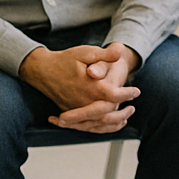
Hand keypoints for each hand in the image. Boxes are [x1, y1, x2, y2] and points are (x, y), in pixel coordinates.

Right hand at [20, 44, 139, 133]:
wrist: (42, 70)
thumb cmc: (64, 60)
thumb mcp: (86, 52)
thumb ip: (105, 54)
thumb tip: (120, 50)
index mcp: (90, 87)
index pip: (114, 95)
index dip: (127, 94)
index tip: (136, 91)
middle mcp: (83, 101)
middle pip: (108, 114)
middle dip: (123, 112)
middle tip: (132, 107)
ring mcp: (76, 109)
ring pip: (98, 124)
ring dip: (114, 123)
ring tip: (125, 118)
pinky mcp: (71, 113)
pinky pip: (88, 126)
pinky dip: (101, 128)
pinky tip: (109, 125)